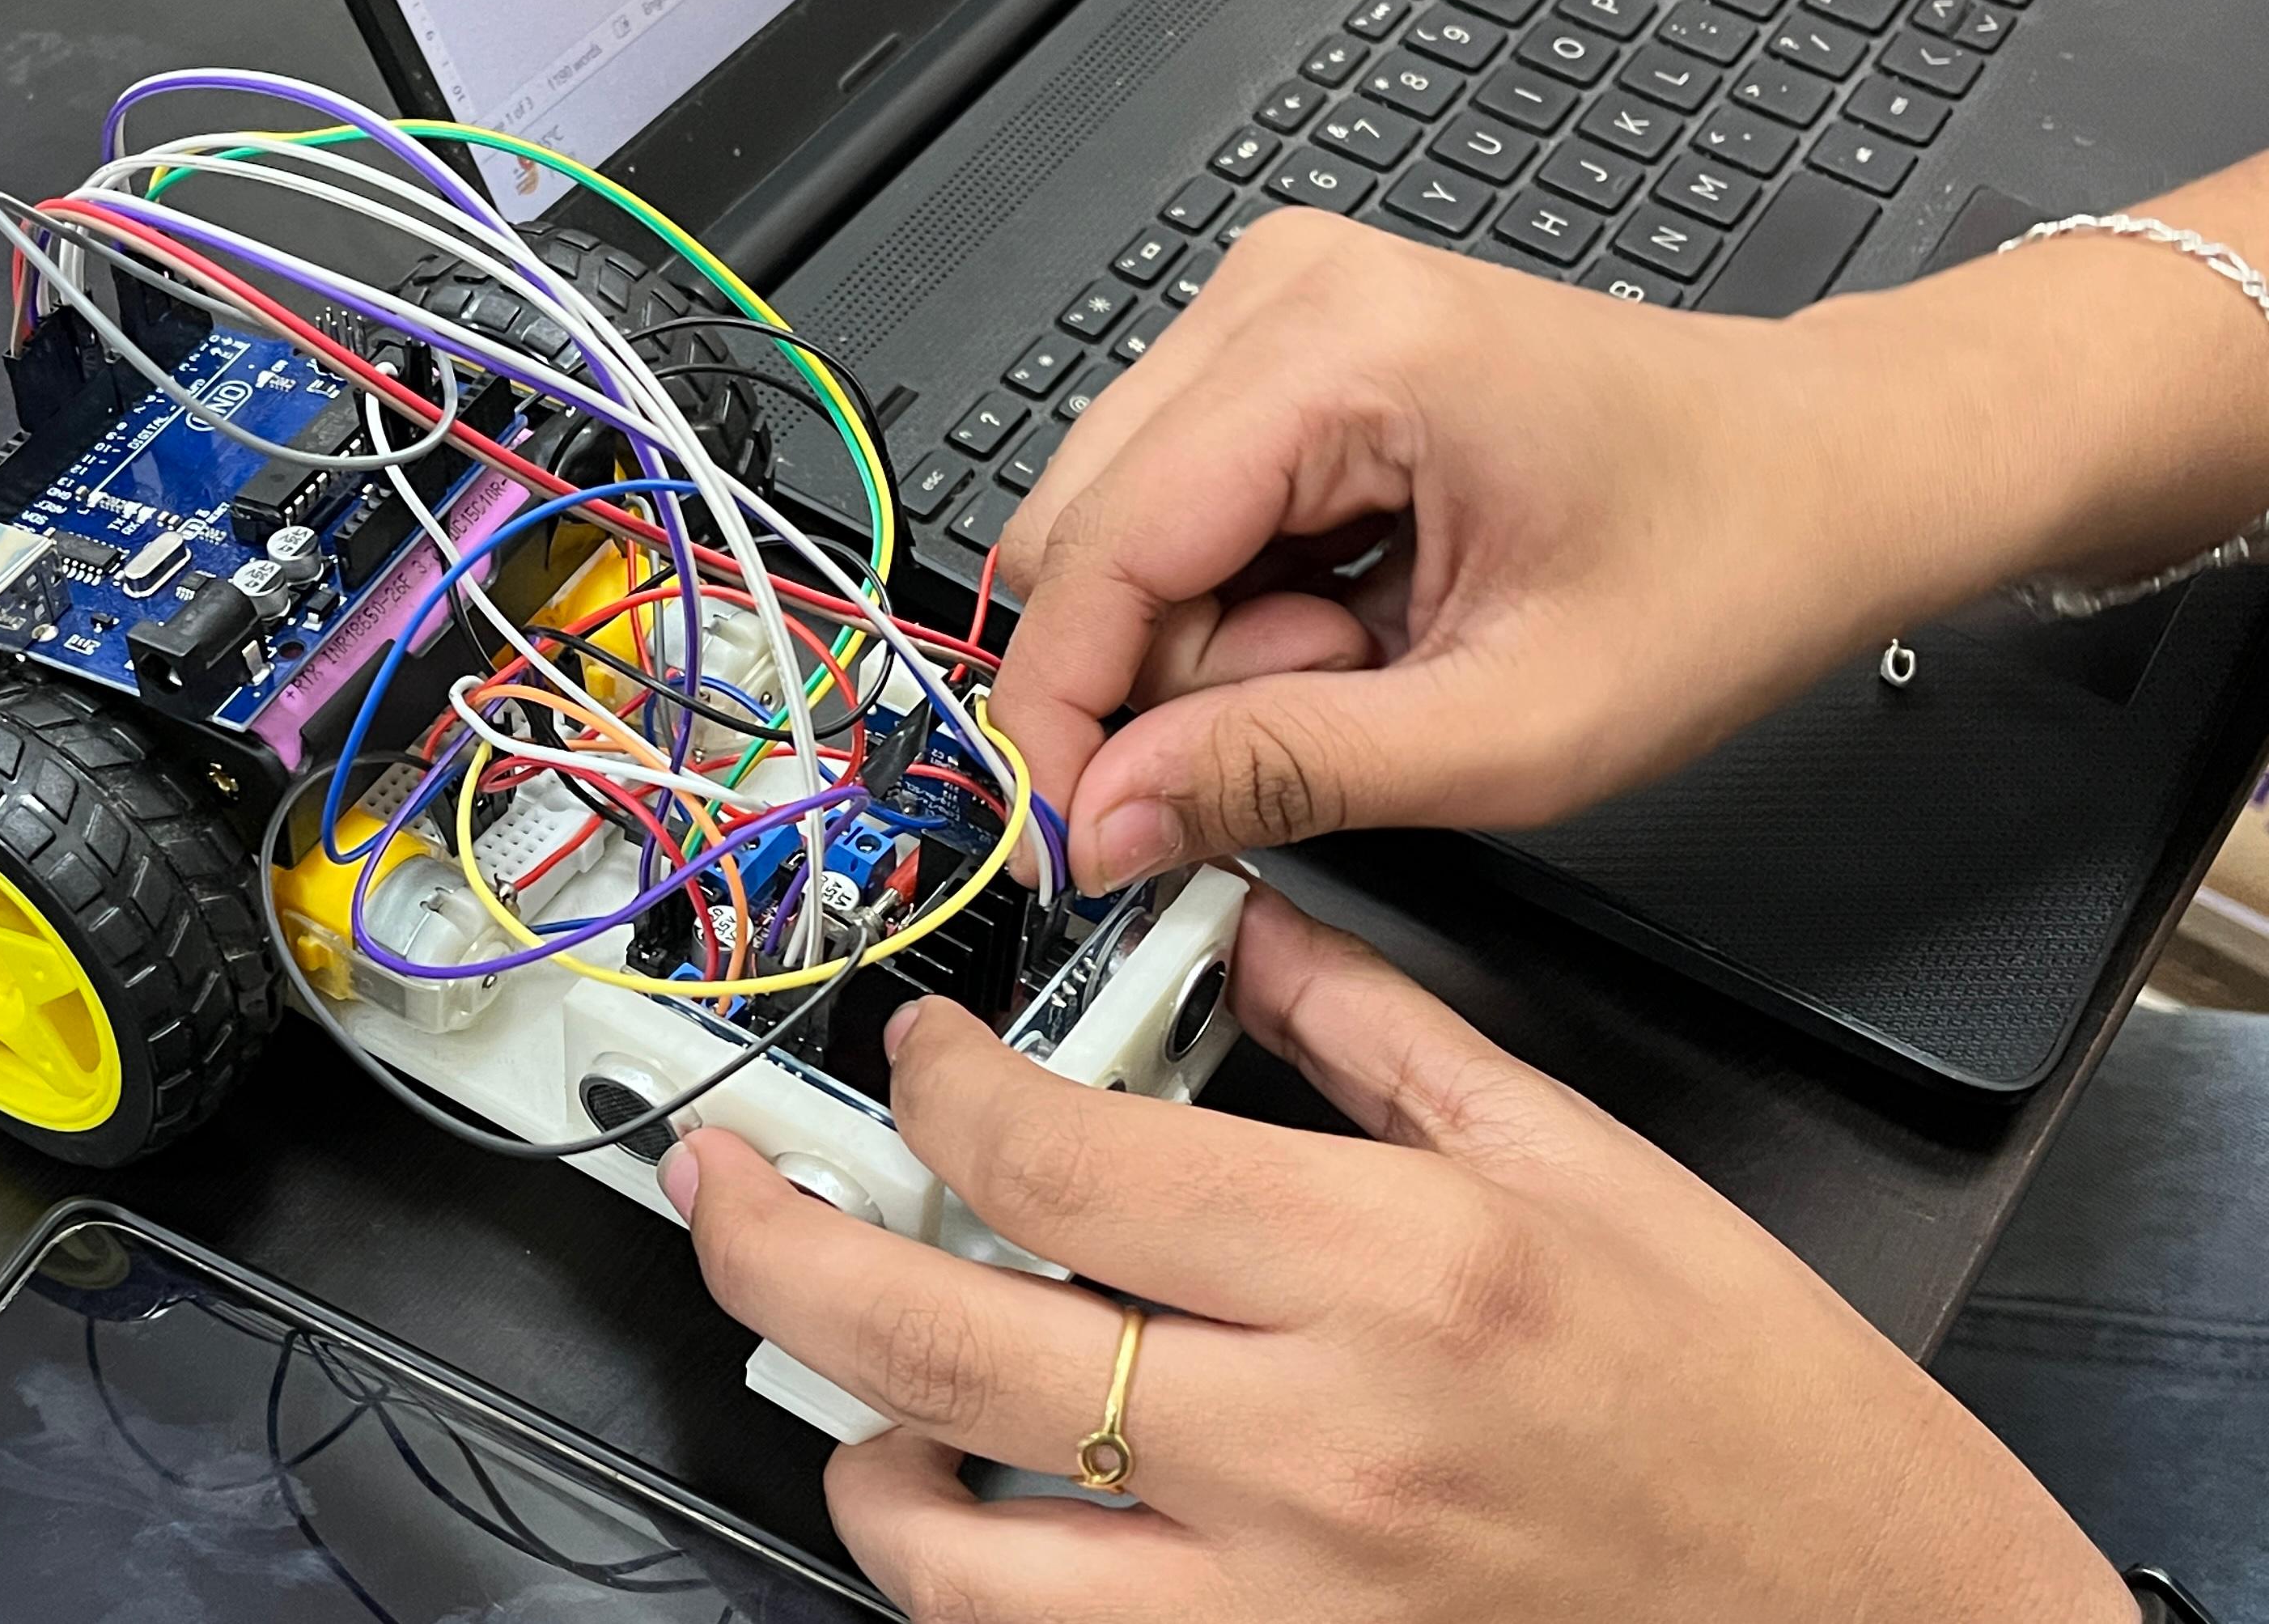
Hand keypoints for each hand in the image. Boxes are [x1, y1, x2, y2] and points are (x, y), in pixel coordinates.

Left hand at [661, 890, 2130, 1622]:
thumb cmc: (1766, 1420)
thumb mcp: (1593, 1169)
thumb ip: (1389, 1037)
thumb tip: (1252, 929)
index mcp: (1389, 1260)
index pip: (1053, 1151)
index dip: (931, 1086)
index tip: (918, 1056)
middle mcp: (1307, 1439)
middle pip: (936, 1334)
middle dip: (773, 1245)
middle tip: (720, 1190)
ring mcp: (1278, 1600)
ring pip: (947, 1544)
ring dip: (850, 1452)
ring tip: (841, 1386)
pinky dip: (969, 1580)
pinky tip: (971, 1513)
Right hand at [992, 171, 2268, 892]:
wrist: (1833, 466)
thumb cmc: (1724, 566)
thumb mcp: (1513, 730)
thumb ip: (1283, 774)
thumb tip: (1099, 824)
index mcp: (1341, 349)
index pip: (1096, 552)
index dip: (1059, 719)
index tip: (1066, 846)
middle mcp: (1279, 291)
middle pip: (1079, 536)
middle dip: (1157, 680)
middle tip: (1311, 736)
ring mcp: (1273, 302)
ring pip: (1112, 531)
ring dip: (1206, 645)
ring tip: (1368, 662)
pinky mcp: (1278, 342)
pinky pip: (1171, 509)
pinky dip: (1239, 602)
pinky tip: (1355, 616)